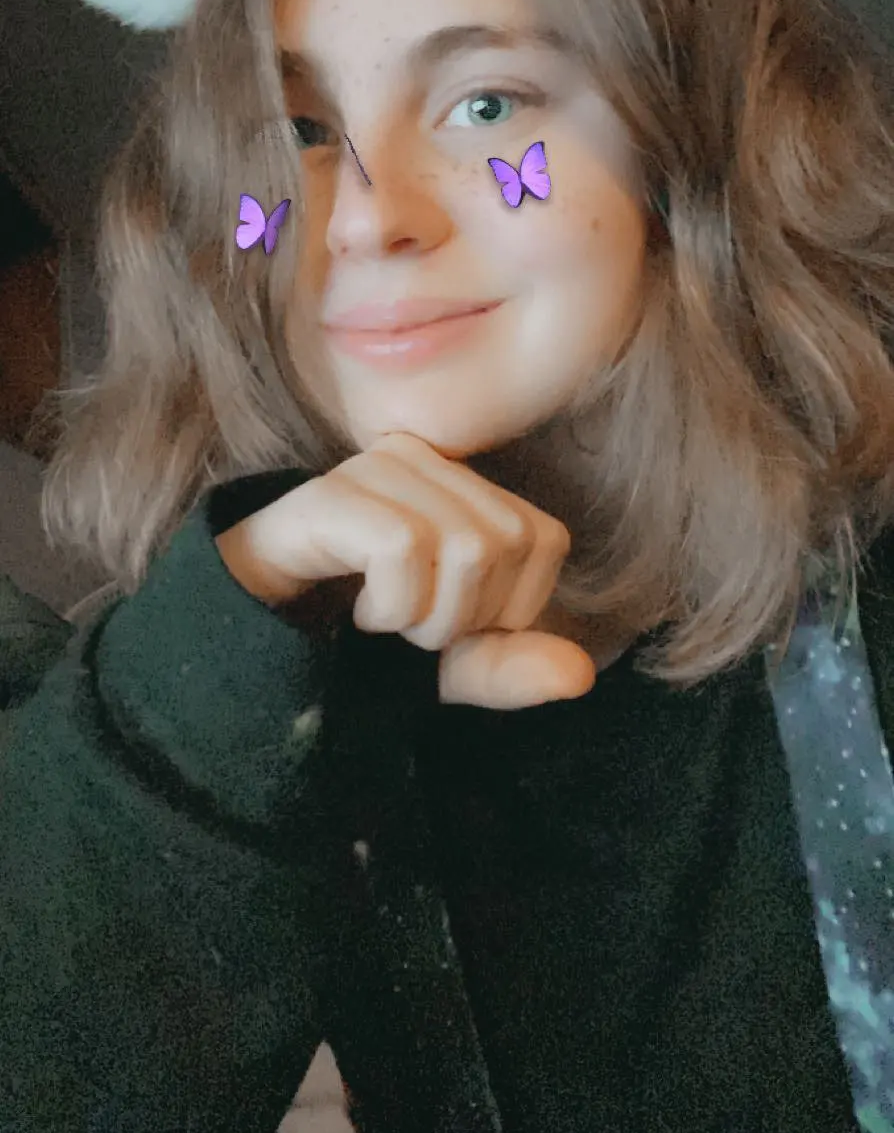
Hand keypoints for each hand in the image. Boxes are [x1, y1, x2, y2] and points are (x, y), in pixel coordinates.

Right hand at [216, 432, 594, 709]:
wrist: (250, 639)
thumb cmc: (352, 639)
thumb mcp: (445, 666)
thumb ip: (510, 666)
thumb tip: (580, 675)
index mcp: (462, 482)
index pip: (544, 539)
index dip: (509, 608)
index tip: (446, 622)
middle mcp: (422, 457)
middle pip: (505, 542)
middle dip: (463, 616)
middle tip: (406, 625)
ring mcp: (374, 468)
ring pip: (463, 545)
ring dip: (423, 617)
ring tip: (379, 616)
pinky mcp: (330, 494)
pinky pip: (401, 548)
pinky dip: (388, 605)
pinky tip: (354, 607)